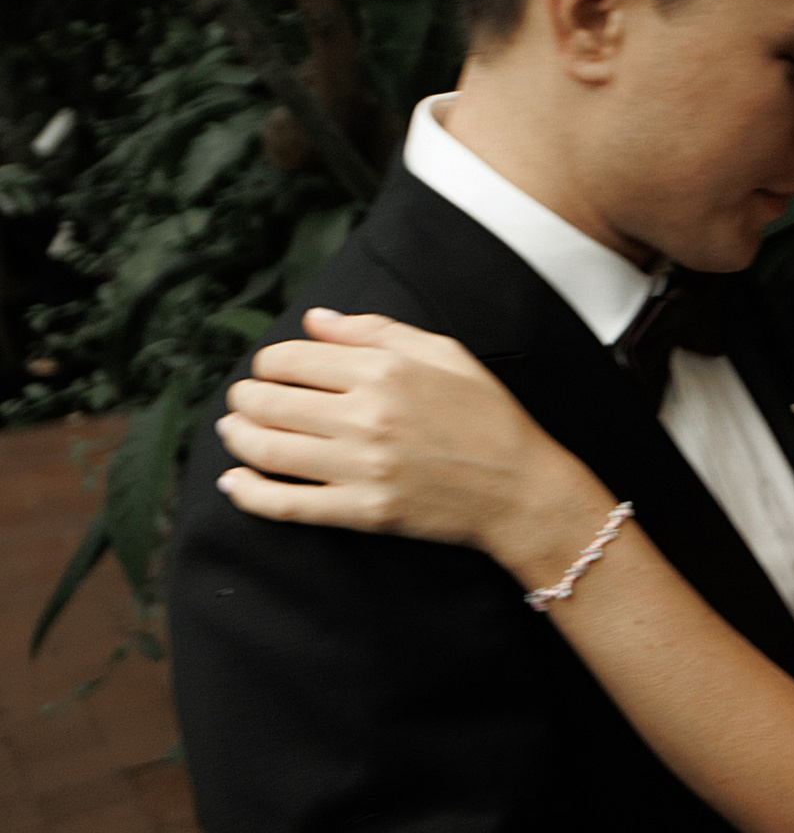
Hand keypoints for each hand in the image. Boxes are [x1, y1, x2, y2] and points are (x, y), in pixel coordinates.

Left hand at [218, 310, 600, 581]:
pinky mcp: (362, 512)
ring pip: (266, 450)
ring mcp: (361, 468)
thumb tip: (316, 320)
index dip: (268, 363)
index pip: (290, 360)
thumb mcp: (444, 353)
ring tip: (235, 430)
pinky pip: (285, 504)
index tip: (273, 370)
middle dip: (245, 397)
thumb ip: (375, 332)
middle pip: (267, 402)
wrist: (520, 488)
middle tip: (246, 400)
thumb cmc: (487, 416)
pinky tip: (234, 482)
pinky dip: (248, 494)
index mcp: (383, 371)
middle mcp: (366, 417)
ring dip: (238, 437)